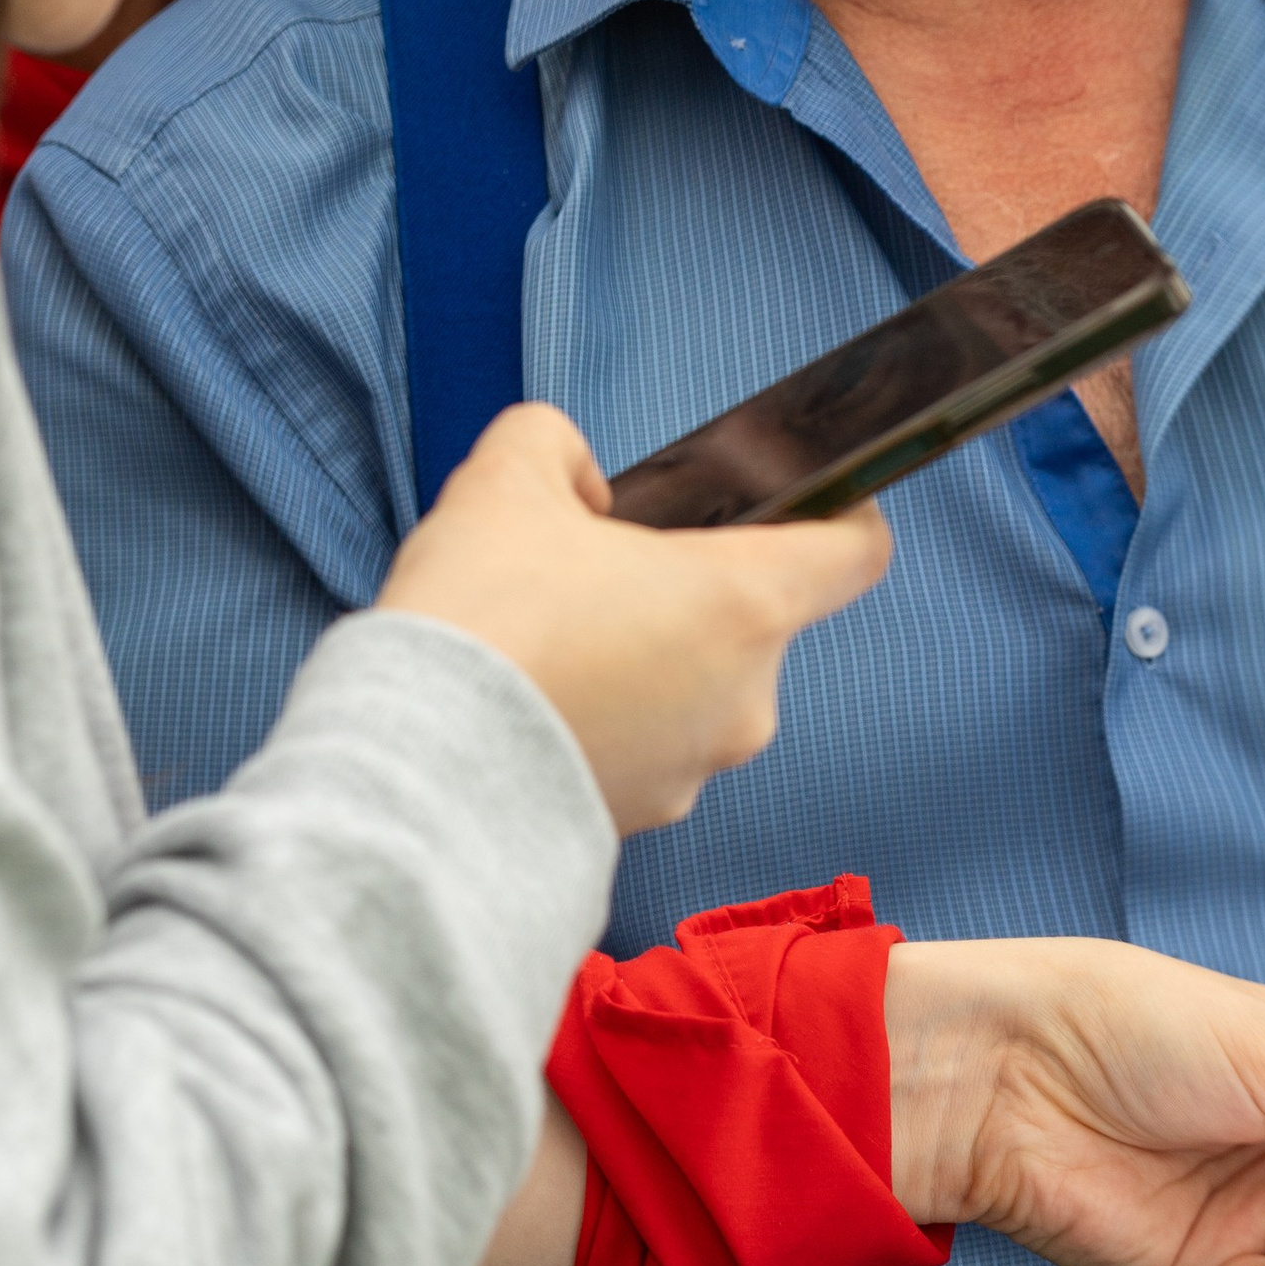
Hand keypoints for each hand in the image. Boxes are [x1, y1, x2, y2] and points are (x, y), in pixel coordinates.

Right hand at [380, 406, 886, 834]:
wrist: (410, 773)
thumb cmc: (480, 622)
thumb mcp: (506, 480)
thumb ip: (555, 445)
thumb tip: (578, 481)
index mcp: (743, 605)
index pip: (854, 554)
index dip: (841, 514)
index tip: (806, 500)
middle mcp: (745, 698)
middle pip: (753, 621)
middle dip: (688, 589)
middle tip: (598, 573)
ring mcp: (697, 770)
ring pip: (695, 689)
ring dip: (646, 660)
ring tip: (551, 643)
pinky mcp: (644, 821)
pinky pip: (647, 750)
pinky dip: (610, 723)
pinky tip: (537, 703)